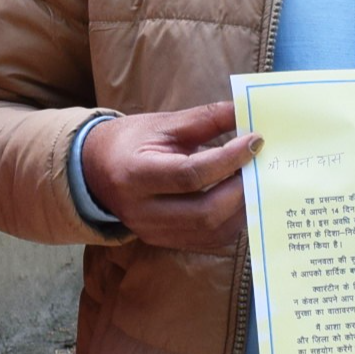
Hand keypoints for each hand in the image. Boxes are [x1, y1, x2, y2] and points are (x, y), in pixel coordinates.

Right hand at [80, 102, 258, 253]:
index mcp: (135, 175)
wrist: (94, 171)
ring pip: (211, 230)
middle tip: (260, 164)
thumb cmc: (130, 142)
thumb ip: (205, 119)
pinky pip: (208, 240)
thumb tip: (246, 111)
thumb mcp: (163, 124)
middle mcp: (142, 212)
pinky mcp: (165, 242)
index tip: (255, 140)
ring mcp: (153, 232)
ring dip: (241, 207)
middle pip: (205, 211)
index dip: (228, 158)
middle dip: (241, 188)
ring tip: (253, 180)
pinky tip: (239, 198)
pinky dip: (231, 220)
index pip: (190, 174)